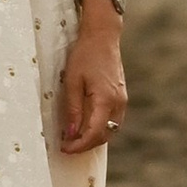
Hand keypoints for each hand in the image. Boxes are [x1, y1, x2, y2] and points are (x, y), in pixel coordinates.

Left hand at [59, 7, 126, 154]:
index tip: (65, 148)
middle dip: (86, 144)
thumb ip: (73, 110)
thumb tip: (72, 133)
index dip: (79, 145)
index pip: (94, 133)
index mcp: (106, 100)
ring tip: (75, 137)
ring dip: (94, 137)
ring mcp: (122, 100)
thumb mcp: (72, 82)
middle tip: (67, 145)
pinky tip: (86, 125)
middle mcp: (118, 103)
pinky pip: (112, 120)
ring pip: (111, 130)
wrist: (102, 37)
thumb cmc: (85, 55)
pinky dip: (100, 128)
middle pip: (105, 135)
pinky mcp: (121, 97)